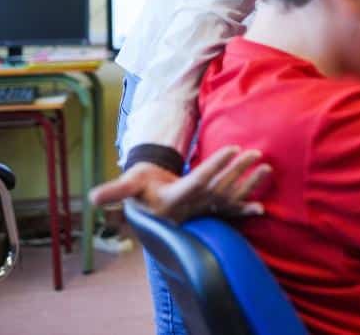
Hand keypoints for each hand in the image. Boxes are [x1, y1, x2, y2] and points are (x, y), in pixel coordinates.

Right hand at [88, 146, 270, 222]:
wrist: (150, 204)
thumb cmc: (141, 188)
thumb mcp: (129, 186)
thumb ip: (115, 191)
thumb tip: (92, 198)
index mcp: (175, 199)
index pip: (199, 179)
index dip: (216, 165)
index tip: (233, 147)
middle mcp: (193, 207)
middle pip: (220, 186)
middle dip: (239, 170)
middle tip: (257, 152)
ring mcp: (204, 210)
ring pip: (230, 196)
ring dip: (250, 184)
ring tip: (267, 168)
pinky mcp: (210, 211)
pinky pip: (230, 212)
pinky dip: (246, 211)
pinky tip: (262, 210)